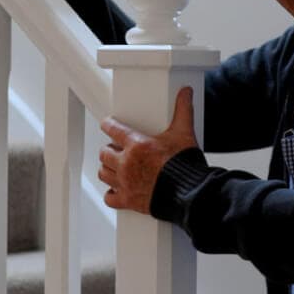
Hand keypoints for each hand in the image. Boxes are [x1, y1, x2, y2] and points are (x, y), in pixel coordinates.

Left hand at [99, 87, 198, 214]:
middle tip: (116, 149)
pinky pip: (109, 198)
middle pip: (105, 153)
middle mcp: (126, 163)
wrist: (190, 193)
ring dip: (107, 169)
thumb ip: (183, 110)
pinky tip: (117, 190)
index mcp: (137, 145)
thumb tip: (186, 93)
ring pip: (103, 173)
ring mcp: (125, 183)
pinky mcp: (128, 200)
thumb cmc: (185, 165)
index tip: (107, 124)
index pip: (113, 129)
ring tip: (114, 167)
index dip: (108, 124)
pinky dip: (111, 194)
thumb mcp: (184, 133)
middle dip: (109, 149)